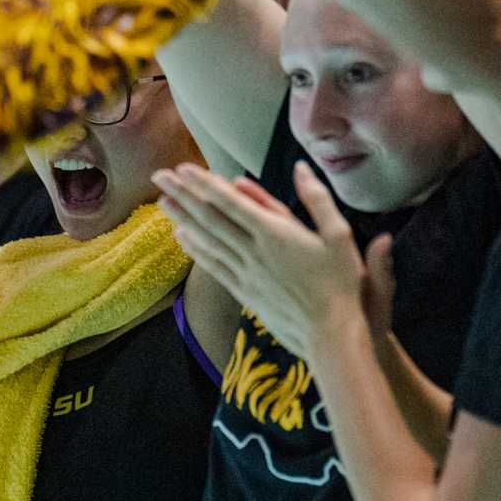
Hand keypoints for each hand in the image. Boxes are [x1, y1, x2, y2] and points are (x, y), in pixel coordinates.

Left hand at [153, 161, 366, 360]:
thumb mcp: (338, 234)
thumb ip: (317, 199)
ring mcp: (246, 272)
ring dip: (182, 218)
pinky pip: (214, 266)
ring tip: (162, 201)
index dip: (205, 183)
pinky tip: (182, 238)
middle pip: (211, 217)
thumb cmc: (340, 284)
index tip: (184, 168)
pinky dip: (196, 250)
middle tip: (160, 176)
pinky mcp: (245, 292)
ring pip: (207, 240)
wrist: (330, 333)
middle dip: (184, 194)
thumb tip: (301, 168)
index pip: (231, 202)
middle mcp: (254, 251)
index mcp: (275, 232)